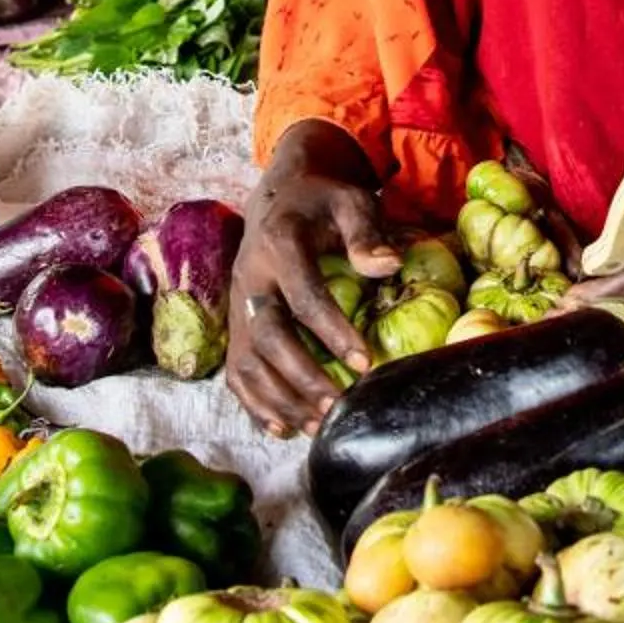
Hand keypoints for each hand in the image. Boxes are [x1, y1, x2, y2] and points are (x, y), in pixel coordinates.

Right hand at [226, 125, 401, 437]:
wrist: (282, 195)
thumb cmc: (325, 202)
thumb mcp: (351, 202)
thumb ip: (366, 233)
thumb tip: (388, 266)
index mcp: (279, 244)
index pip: (303, 296)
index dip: (333, 332)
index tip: (365, 364)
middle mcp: (249, 277)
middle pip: (267, 335)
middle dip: (302, 377)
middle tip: (339, 407)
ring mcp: (237, 303)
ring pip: (246, 360)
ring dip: (279, 399)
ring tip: (316, 426)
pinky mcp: (235, 323)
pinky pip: (236, 370)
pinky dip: (255, 403)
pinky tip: (283, 428)